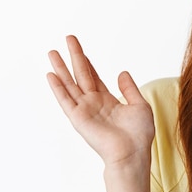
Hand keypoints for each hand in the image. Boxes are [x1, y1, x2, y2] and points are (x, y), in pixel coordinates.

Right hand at [47, 35, 154, 168]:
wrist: (132, 153)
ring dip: (61, 68)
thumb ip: (129, 89)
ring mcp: (85, 110)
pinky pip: (66, 100)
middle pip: (81, 75)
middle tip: (68, 38)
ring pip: (70, 84)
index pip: (94, 78)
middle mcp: (94, 104)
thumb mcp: (139, 106)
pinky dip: (58, 88)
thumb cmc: (139, 135)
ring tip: (52, 52)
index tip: (81, 51)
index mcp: (108, 101)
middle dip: (74, 57)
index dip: (87, 64)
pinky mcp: (78, 118)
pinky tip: (51, 74)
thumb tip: (122, 72)